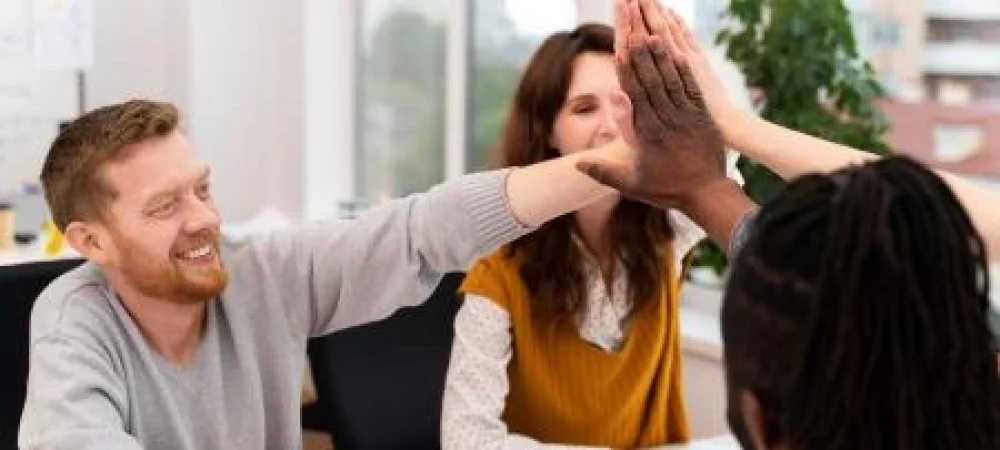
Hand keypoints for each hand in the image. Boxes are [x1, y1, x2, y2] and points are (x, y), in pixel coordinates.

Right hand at [577, 4, 726, 211]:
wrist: (707, 194)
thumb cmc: (667, 190)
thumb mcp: (632, 186)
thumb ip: (604, 173)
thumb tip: (578, 165)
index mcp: (648, 134)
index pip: (635, 97)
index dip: (627, 73)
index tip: (619, 54)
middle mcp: (667, 121)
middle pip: (652, 83)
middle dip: (642, 58)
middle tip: (634, 35)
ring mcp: (687, 116)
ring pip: (672, 81)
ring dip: (663, 58)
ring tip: (654, 36)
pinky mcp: (703, 116)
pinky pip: (692, 88)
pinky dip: (684, 70)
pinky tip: (678, 54)